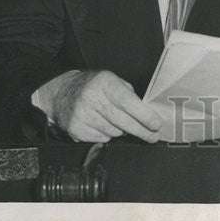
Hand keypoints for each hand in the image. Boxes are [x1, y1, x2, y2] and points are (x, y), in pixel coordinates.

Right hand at [44, 70, 161, 142]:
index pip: (127, 101)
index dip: (143, 114)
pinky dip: (108, 135)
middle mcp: (91, 98)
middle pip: (122, 121)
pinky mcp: (75, 129)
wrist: (63, 92)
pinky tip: (104, 125)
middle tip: (153, 136)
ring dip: (122, 131)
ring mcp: (82, 115)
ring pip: (113, 132)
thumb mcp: (112, 81)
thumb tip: (146, 113)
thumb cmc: (94, 87)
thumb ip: (129, 94)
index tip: (156, 124)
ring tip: (121, 124)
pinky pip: (101, 139)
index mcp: (104, 83)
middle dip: (141, 130)